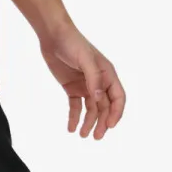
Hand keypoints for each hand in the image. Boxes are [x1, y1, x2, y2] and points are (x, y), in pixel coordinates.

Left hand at [39, 24, 125, 139]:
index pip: (118, 98)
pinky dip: (74, 117)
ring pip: (91, 109)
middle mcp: (98, 81)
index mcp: (107, 74)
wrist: (52, 35)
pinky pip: (75, 106)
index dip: (116, 113)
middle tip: (96, 137)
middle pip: (105, 107)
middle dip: (102, 123)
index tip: (110, 126)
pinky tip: (71, 128)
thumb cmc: (72, 42)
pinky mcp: (72, 87)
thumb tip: (99, 98)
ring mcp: (85, 85)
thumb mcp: (85, 58)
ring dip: (88, 123)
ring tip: (82, 135)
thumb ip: (93, 78)